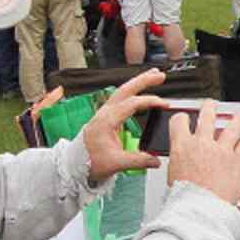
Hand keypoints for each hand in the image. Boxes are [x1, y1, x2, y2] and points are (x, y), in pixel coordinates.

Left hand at [81, 68, 169, 183]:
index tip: (164, 104)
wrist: (75, 165)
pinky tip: (139, 91)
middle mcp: (104, 113)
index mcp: (107, 121)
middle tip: (160, 75)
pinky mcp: (106, 117)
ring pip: (122, 91)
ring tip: (153, 76)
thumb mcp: (116, 164)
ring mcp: (104, 113)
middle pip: (125, 89)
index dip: (150, 101)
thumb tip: (156, 160)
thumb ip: (138, 161)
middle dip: (143, 80)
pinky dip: (132, 91)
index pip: (132, 103)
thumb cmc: (90, 162)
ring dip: (137, 82)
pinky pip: (120, 98)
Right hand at [168, 99, 239, 207]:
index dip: (182, 118)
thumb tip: (182, 165)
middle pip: (207, 116)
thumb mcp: (173, 177)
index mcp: (181, 147)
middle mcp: (202, 143)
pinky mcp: (237, 159)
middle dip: (209, 107)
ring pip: (232, 125)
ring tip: (239, 116)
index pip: (179, 121)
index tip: (185, 118)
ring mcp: (221, 150)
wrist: (199, 210)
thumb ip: (180, 163)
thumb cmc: (186, 199)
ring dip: (236, 118)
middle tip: (211, 105)